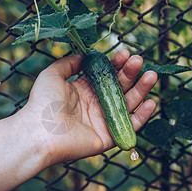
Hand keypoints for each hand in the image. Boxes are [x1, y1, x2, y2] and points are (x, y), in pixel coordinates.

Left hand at [22, 49, 156, 165]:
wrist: (40, 132)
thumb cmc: (44, 102)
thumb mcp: (53, 74)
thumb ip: (69, 63)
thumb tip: (84, 55)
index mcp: (85, 90)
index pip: (106, 75)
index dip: (116, 64)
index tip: (124, 53)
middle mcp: (96, 104)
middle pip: (120, 87)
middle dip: (130, 73)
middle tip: (139, 61)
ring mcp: (104, 121)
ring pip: (128, 104)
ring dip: (141, 90)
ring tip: (151, 76)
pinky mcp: (109, 137)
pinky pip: (129, 126)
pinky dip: (142, 117)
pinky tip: (151, 102)